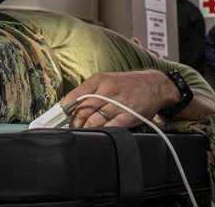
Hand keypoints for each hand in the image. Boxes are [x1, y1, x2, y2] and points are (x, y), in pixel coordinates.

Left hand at [61, 70, 214, 128]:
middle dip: (73, 123)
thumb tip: (70, 107)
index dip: (64, 110)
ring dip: (84, 130)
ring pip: (93, 121)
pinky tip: (96, 134)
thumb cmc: (128, 84)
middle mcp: (107, 90)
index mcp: (99, 80)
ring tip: (82, 132)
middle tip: (70, 129)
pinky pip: (109, 128)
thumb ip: (90, 91)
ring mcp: (118, 104)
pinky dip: (100, 133)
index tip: (59, 118)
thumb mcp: (107, 80)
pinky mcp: (127, 116)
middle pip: (82, 111)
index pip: (74, 96)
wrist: (155, 85)